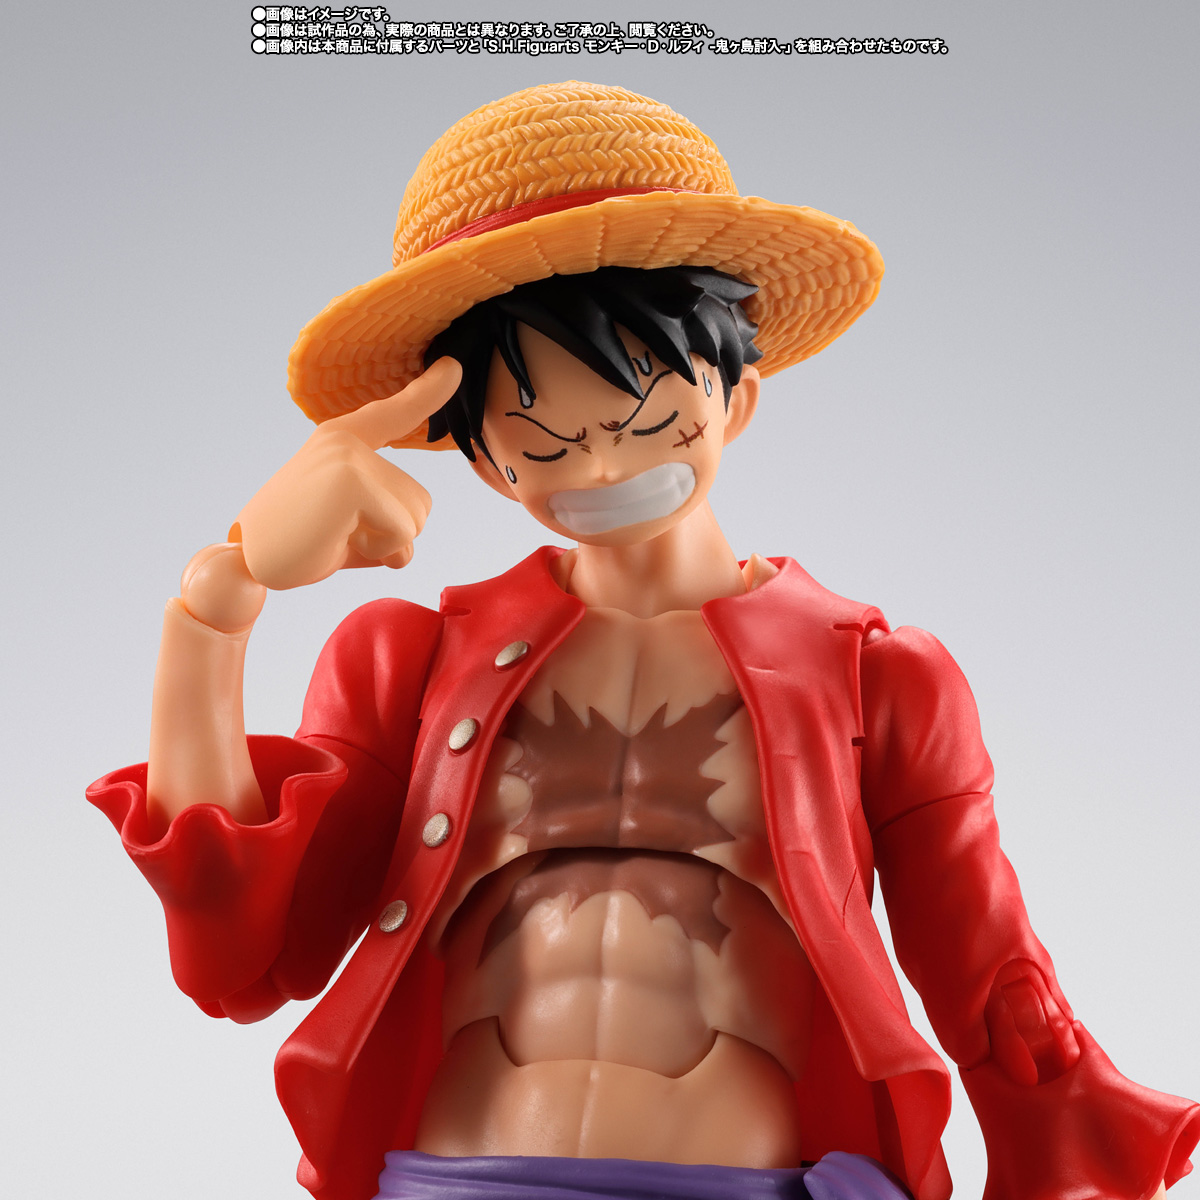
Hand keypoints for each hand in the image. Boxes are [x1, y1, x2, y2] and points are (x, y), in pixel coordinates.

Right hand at [234, 357, 460, 589]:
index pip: (394, 413)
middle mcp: (346, 440)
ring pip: (416, 519)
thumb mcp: (355, 529)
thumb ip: (389, 528)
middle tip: (339, 534)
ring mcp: (348, 457)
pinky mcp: (350, 482)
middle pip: (420, 502)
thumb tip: (405, 551)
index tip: (454, 367)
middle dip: (392, 535)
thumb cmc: (302, 546)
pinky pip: (402, 532)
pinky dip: (378, 552)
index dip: (428, 391)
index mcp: (343, 440)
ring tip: (336, 537)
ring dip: (385, 545)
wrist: (248, 563)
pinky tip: (336, 543)